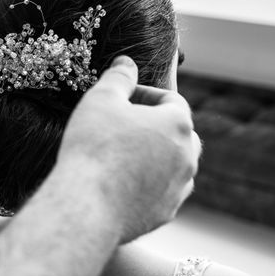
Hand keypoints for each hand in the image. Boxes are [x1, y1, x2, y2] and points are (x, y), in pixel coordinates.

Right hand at [59, 56, 200, 242]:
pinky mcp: (165, 213)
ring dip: (155, 154)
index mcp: (177, 124)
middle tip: (124, 124)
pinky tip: (123, 181)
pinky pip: (163, 191)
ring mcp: (179, 188)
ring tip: (124, 153)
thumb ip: (118, 77)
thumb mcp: (101, 99)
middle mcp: (187, 157)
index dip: (145, 93)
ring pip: (174, 164)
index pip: (171, 99)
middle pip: (179, 133)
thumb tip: (126, 62)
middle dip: (154, 124)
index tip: (122, 97)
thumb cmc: (94, 146)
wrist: (87, 205)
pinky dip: (149, 182)